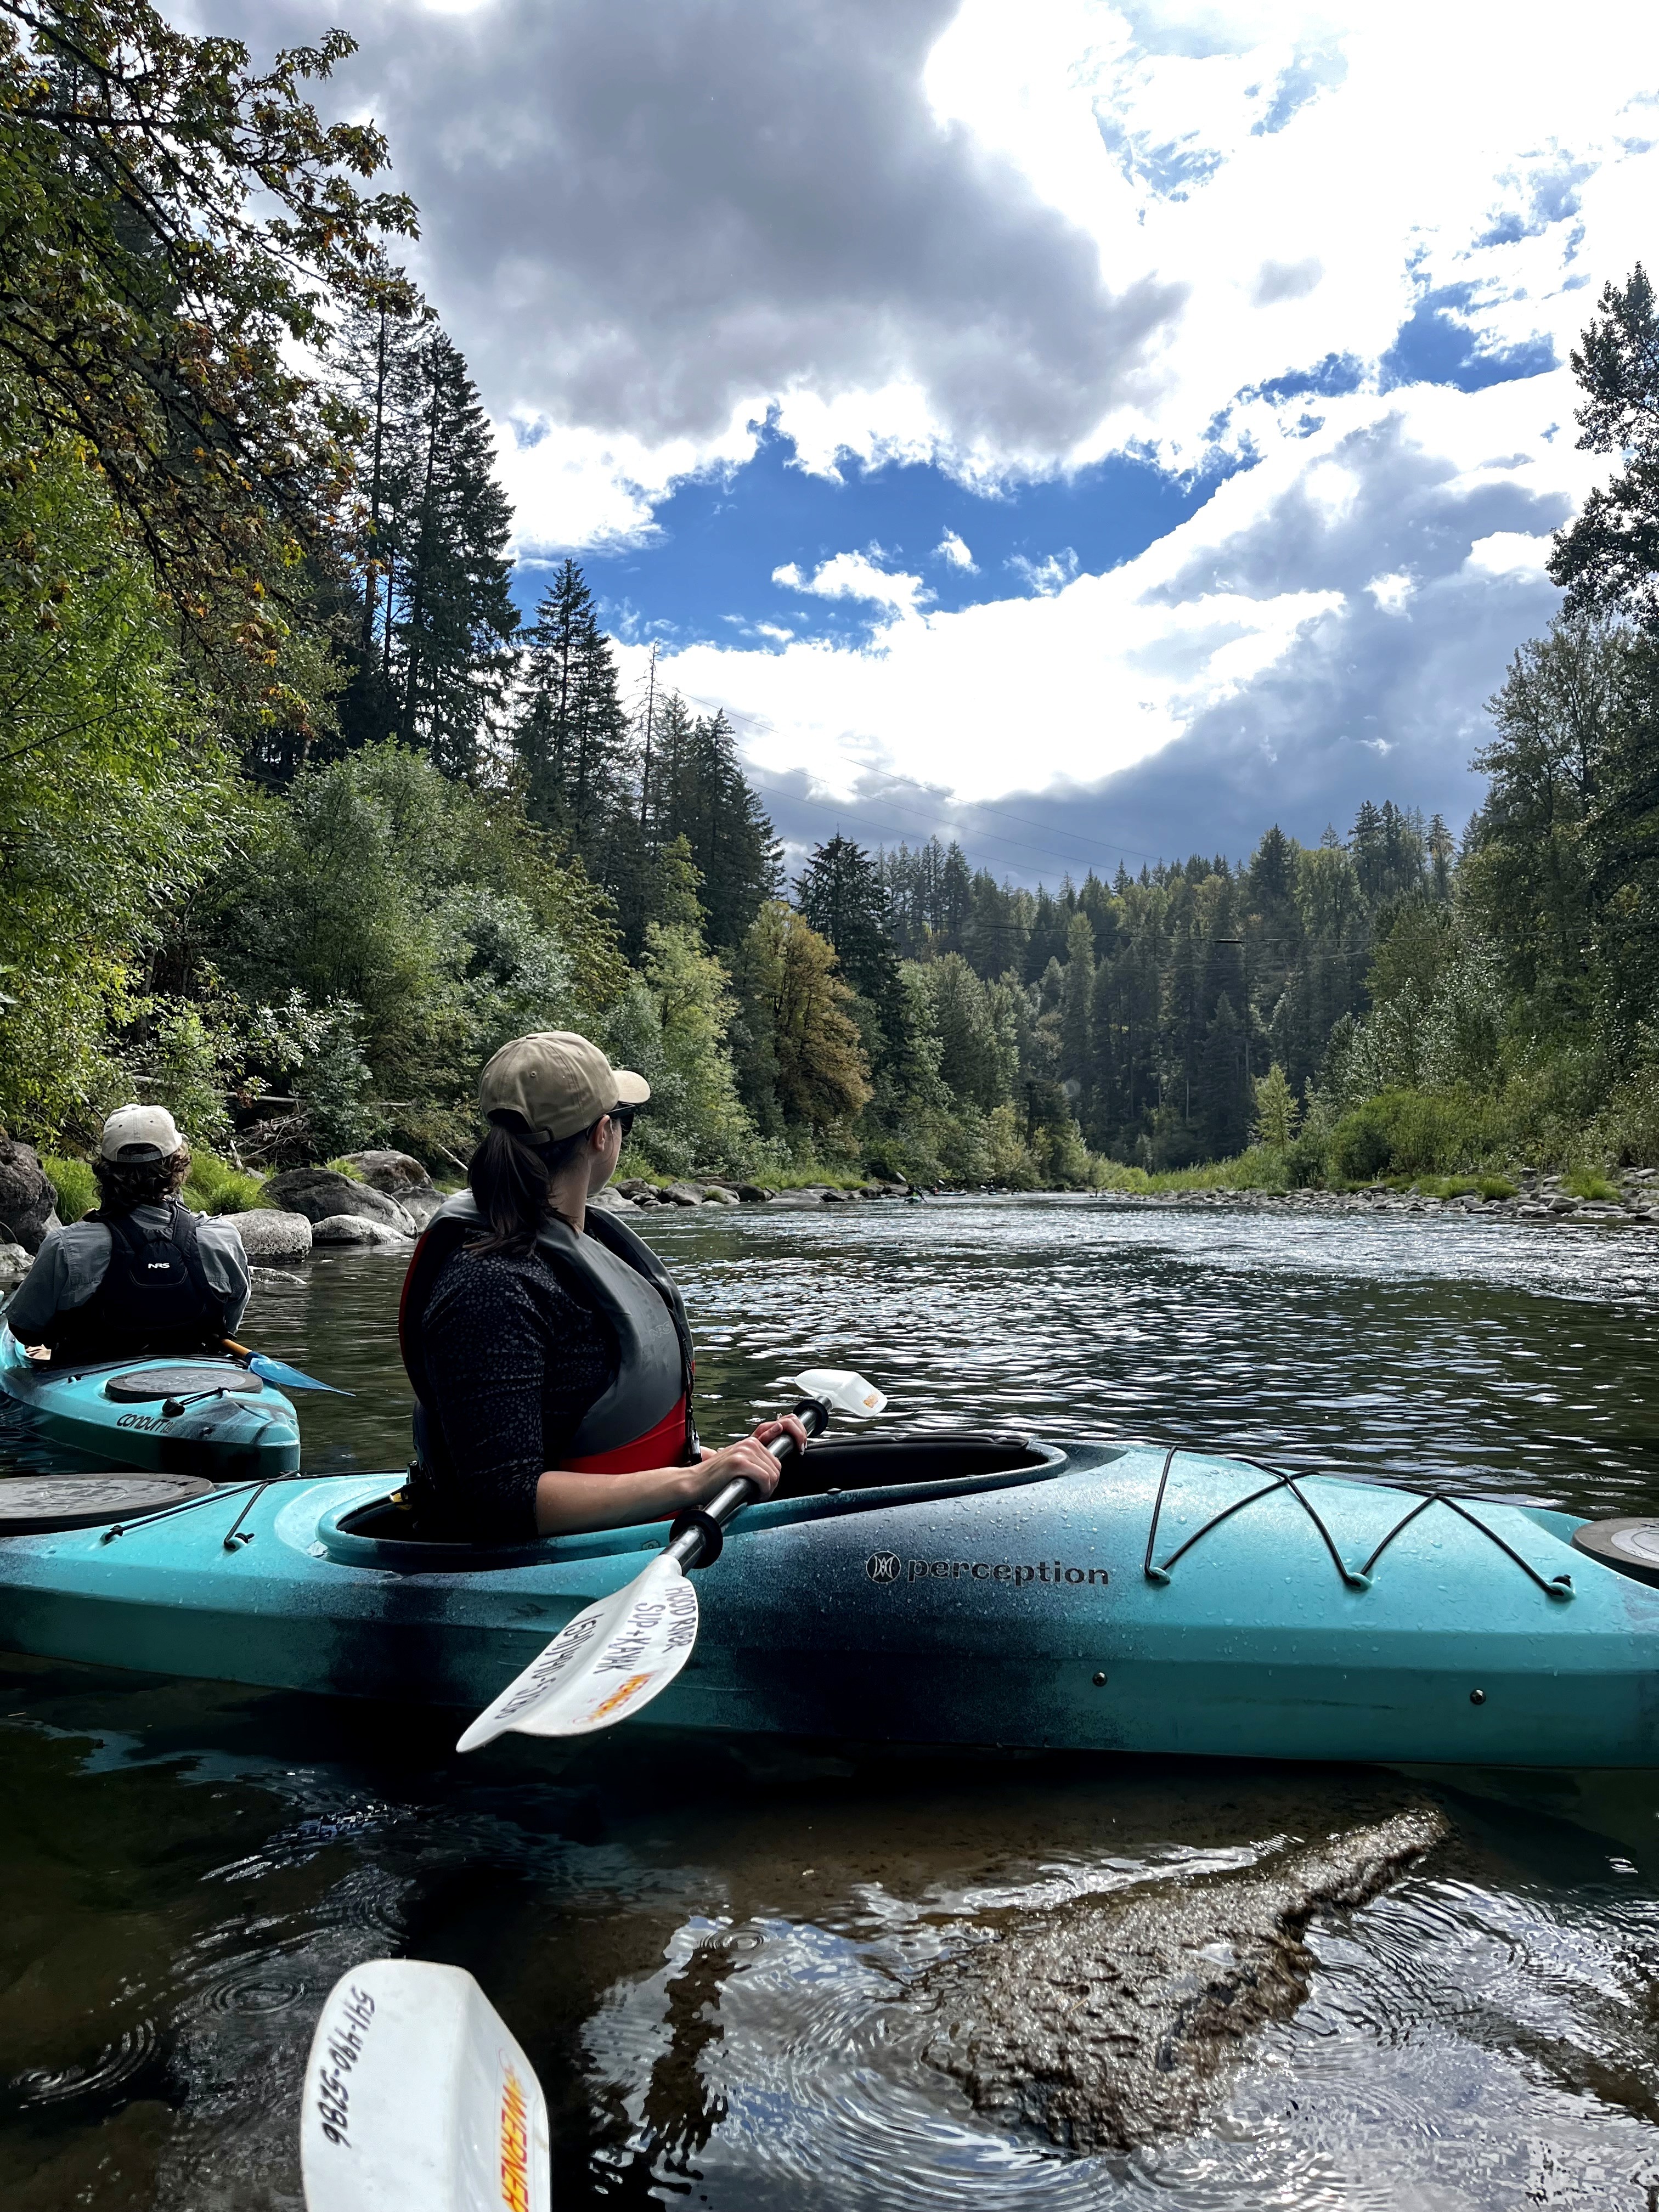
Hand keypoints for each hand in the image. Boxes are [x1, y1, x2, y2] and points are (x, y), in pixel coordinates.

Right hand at [693, 1414, 809, 1502]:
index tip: (800, 1449)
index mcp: (751, 1442)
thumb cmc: (716, 1478)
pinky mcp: (739, 1463)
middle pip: (778, 1466)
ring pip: (773, 1474)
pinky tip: (752, 1494)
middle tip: (759, 1491)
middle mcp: (749, 1444)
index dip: (795, 1442)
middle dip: (771, 1482)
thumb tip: (777, 1463)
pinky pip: (765, 1479)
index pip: (781, 1444)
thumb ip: (757, 1460)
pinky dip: (762, 1491)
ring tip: (753, 1492)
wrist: (694, 1483)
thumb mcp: (739, 1463)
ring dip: (767, 1489)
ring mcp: (744, 1452)